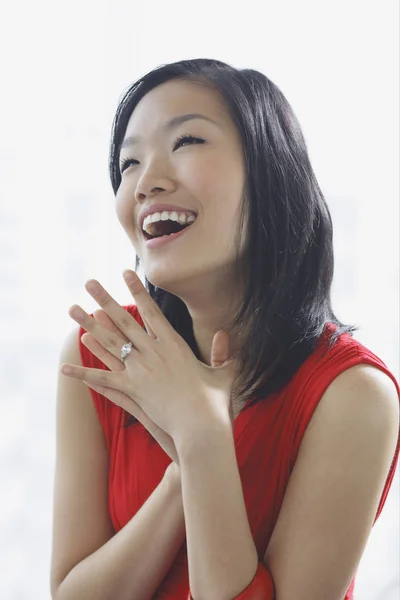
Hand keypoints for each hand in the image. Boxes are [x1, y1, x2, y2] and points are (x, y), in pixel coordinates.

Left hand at [61, 270, 236, 442]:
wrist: (203, 427)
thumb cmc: (215, 402)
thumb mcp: (222, 374)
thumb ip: (222, 353)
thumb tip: (225, 334)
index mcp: (175, 344)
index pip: (151, 311)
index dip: (137, 291)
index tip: (125, 273)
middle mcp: (154, 352)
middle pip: (124, 321)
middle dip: (105, 299)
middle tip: (89, 282)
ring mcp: (141, 370)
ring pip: (109, 343)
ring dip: (89, 325)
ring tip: (72, 309)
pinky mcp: (132, 390)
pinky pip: (103, 379)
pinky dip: (83, 374)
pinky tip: (64, 368)